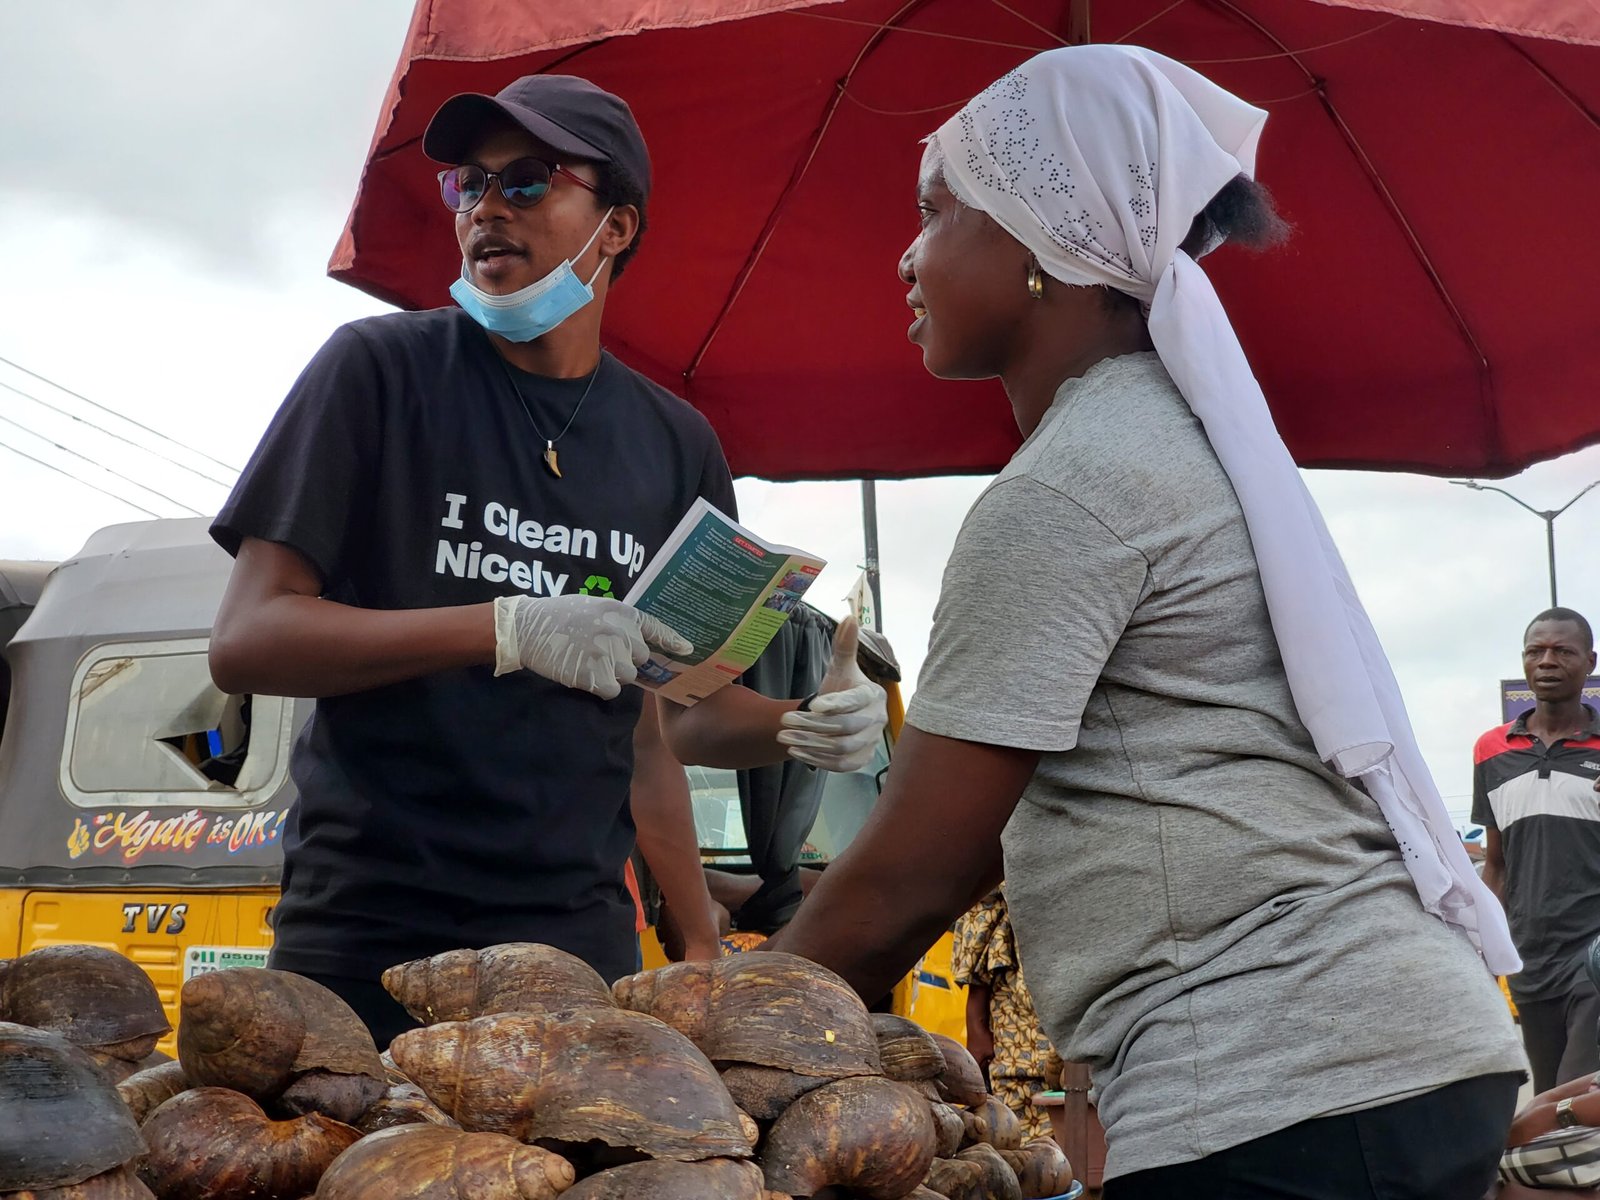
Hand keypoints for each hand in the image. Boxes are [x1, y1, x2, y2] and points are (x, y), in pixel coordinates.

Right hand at [492, 594, 690, 699]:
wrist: (528, 628)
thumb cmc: (560, 615)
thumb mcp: (595, 606)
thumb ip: (619, 622)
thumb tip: (640, 643)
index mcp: (622, 613)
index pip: (656, 628)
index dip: (673, 641)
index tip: (688, 650)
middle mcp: (621, 633)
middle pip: (640, 659)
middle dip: (625, 660)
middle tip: (600, 653)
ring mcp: (609, 655)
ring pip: (627, 676)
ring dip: (612, 674)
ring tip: (587, 660)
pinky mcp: (595, 675)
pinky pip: (612, 690)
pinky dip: (600, 687)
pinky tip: (583, 673)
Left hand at [776, 617, 887, 771]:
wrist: (841, 715)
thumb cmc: (841, 688)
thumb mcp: (841, 667)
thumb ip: (844, 646)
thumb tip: (850, 617)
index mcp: (874, 696)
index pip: (856, 702)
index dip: (836, 704)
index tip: (812, 704)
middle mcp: (877, 720)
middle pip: (845, 728)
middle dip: (812, 725)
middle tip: (785, 720)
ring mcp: (871, 742)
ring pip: (841, 748)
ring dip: (810, 743)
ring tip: (784, 737)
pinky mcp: (861, 759)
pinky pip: (841, 765)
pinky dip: (818, 760)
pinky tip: (796, 752)